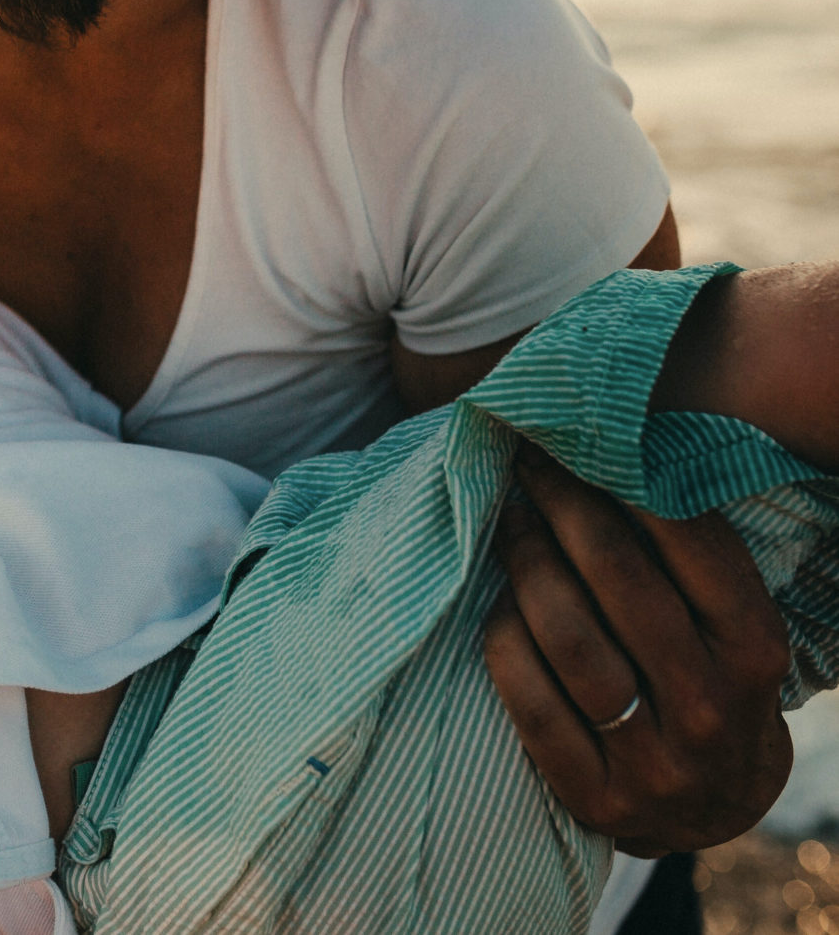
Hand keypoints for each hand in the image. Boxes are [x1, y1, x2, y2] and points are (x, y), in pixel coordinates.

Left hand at [483, 444, 792, 854]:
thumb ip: (686, 560)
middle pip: (621, 584)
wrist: (711, 808)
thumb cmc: (707, 682)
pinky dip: (504, 640)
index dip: (625, 483)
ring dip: (527, 566)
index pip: (693, 548)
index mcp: (754, 652)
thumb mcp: (726, 627)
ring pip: (570, 641)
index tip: (577, 443)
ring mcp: (654, 762)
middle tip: (527, 467)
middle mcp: (711, 708)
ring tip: (508, 523)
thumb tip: (607, 454)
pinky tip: (497, 605)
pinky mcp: (595, 796)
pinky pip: (528, 700)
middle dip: (565, 509)